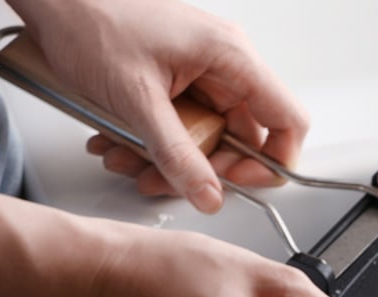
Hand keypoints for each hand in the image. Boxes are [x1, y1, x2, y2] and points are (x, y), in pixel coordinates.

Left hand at [9, 0, 308, 211]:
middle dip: (204, 167)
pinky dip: (155, 141)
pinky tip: (121, 143)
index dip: (273, 161)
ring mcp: (202, 69)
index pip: (287, 120)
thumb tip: (210, 195)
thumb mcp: (136, 100)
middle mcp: (224, 62)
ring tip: (130, 161)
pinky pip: (183, 122)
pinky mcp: (178, 76)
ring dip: (170, 159)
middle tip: (173, 180)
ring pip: (208, 135)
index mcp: (231, 57)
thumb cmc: (90, 20)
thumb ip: (177, 155)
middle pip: (242, 136)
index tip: (240, 183)